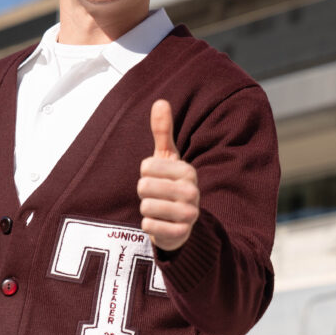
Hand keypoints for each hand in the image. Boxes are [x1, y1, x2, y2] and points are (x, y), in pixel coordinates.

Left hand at [138, 99, 198, 250]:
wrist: (182, 223)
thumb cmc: (170, 184)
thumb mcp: (167, 157)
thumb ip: (163, 131)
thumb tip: (160, 101)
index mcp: (188, 170)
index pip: (146, 166)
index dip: (145, 173)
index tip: (158, 178)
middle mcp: (192, 191)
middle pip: (144, 187)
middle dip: (144, 193)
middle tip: (157, 195)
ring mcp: (189, 214)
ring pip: (145, 207)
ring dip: (146, 210)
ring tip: (159, 209)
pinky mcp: (181, 233)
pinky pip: (149, 226)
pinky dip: (148, 226)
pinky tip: (159, 223)